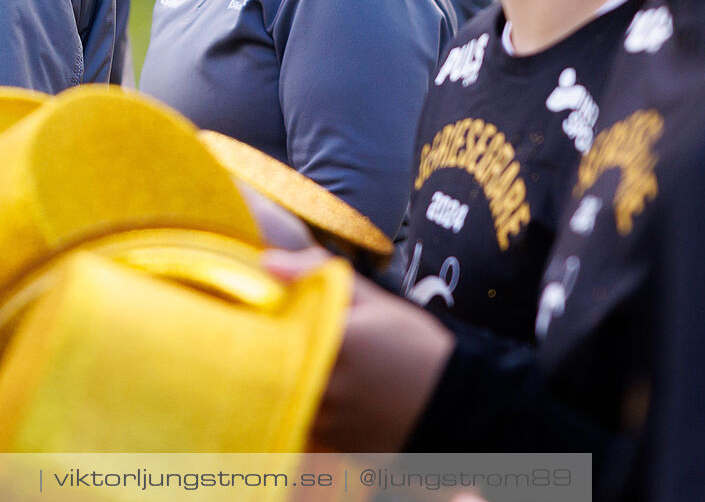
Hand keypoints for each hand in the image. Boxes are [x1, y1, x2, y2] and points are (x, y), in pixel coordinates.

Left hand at [264, 247, 453, 454]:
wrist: (456, 405)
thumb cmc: (416, 346)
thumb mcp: (374, 301)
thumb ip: (317, 276)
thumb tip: (267, 260)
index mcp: (332, 341)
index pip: (267, 329)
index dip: (253, 320)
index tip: (248, 310)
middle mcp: (325, 386)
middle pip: (267, 366)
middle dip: (262, 350)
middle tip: (265, 336)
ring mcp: (327, 419)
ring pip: (281, 395)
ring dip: (280, 379)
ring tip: (297, 361)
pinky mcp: (332, 444)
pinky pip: (299, 420)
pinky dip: (299, 404)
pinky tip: (317, 389)